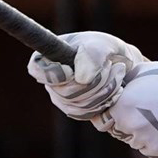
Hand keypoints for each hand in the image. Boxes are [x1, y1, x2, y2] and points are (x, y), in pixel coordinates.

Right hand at [27, 32, 143, 120]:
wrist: (120, 64)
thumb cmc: (106, 48)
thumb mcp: (101, 44)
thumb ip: (91, 55)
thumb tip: (81, 79)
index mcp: (48, 57)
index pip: (37, 69)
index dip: (53, 73)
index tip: (71, 69)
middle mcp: (51, 80)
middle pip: (65, 92)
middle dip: (94, 80)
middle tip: (110, 65)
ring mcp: (61, 98)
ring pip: (79, 105)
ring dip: (104, 89)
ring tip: (117, 72)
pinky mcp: (76, 111)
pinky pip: (87, 113)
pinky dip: (106, 101)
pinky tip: (116, 88)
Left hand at [102, 61, 157, 157]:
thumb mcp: (146, 71)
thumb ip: (126, 81)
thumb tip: (115, 84)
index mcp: (123, 104)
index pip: (104, 112)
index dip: (114, 106)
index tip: (123, 103)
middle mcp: (129, 125)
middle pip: (118, 126)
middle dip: (127, 118)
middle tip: (145, 109)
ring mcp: (143, 140)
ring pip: (132, 138)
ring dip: (140, 131)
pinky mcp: (157, 151)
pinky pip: (147, 147)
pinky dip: (153, 140)